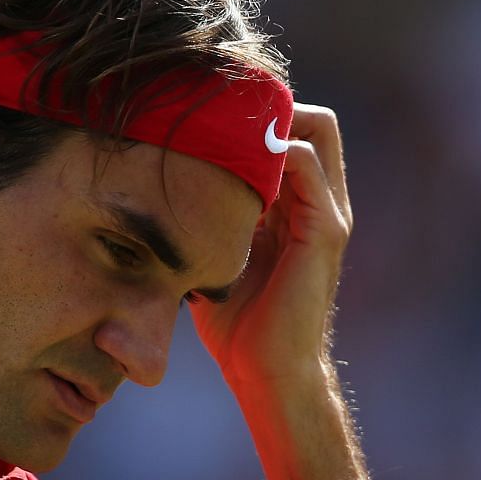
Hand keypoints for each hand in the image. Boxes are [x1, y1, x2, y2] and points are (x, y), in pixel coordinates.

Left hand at [191, 103, 352, 393]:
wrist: (266, 372)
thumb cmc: (236, 324)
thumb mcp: (214, 255)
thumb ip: (204, 220)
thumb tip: (153, 192)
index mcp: (296, 206)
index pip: (292, 133)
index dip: (255, 116)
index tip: (206, 111)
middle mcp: (319, 202)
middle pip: (313, 120)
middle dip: (268, 107)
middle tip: (218, 112)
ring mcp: (328, 213)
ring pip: (317, 129)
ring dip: (269, 120)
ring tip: (221, 125)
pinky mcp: (325, 230)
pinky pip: (306, 164)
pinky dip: (272, 149)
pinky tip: (226, 159)